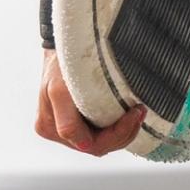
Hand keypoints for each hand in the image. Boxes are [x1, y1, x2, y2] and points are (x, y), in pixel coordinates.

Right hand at [31, 49, 146, 155]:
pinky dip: (117, 127)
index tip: (135, 113)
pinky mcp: (77, 120)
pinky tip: (128, 115)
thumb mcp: (61, 90)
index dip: (116, 134)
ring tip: (137, 113)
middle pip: (97, 146)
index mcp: (49, 127)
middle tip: (140, 113)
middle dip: (122, 133)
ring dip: (122, 131)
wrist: (67, 42)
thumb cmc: (63, 62)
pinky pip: (100, 133)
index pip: (90, 144)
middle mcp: (56, 131)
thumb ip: (68, 123)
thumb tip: (84, 147)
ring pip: (102, 143)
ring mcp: (66, 128)